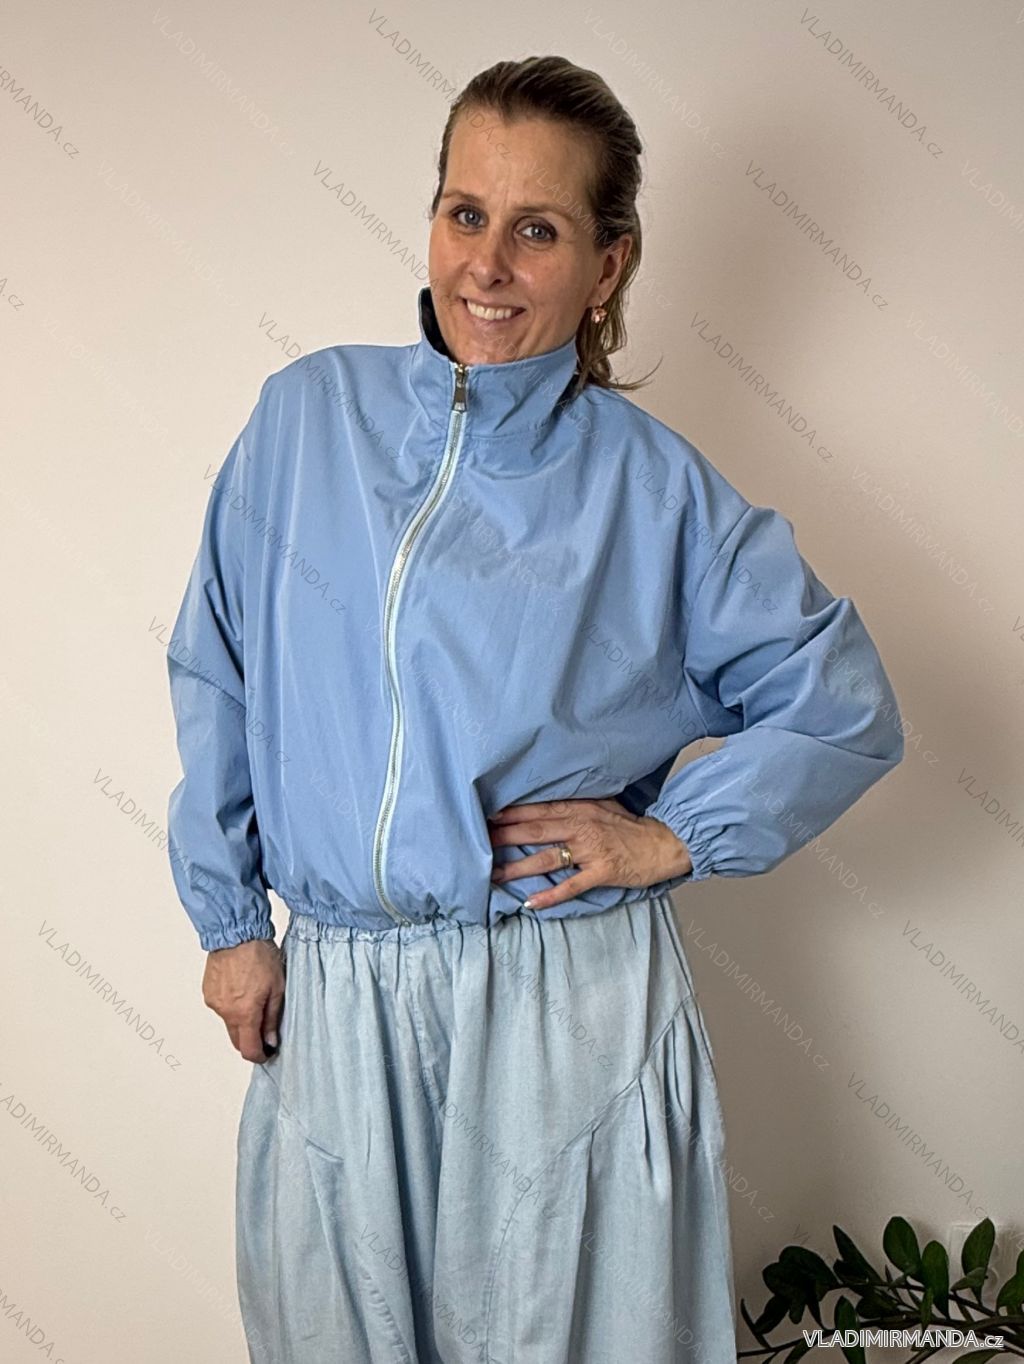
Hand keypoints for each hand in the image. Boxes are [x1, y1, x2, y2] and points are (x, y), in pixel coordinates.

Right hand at [202, 938, 283, 1063]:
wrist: (236, 933)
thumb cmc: (258, 954)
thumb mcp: (277, 987)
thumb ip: (272, 1018)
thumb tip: (271, 1040)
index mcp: (244, 1013)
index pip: (248, 1049)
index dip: (259, 1055)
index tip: (267, 1052)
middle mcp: (225, 1011)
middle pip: (237, 1039)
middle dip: (251, 1039)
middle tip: (265, 1028)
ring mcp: (214, 1002)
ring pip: (229, 1022)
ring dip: (241, 1019)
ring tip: (254, 997)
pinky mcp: (208, 992)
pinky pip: (221, 1007)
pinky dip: (232, 1005)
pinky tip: (242, 988)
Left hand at [487, 797, 692, 911]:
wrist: (665, 843)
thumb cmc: (631, 827)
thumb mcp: (602, 805)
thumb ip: (574, 805)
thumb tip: (544, 804)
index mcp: (579, 808)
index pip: (536, 809)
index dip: (509, 814)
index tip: (483, 818)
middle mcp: (581, 826)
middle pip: (534, 831)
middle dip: (503, 838)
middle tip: (476, 845)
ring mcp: (591, 850)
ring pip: (547, 858)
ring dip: (518, 868)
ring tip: (493, 877)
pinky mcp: (602, 872)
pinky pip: (571, 885)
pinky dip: (550, 895)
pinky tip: (531, 903)